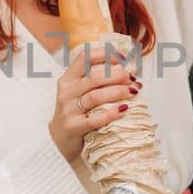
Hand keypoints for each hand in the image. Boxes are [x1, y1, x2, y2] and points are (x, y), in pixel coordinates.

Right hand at [48, 44, 140, 161]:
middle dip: (117, 75)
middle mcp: (66, 92)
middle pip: (94, 77)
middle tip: (132, 78)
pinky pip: (94, 119)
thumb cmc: (76, 111)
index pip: (84, 59)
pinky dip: (111, 114)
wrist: (60, 138)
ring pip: (95, 96)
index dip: (105, 55)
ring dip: (117, 92)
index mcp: (68, 79)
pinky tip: (124, 110)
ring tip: (133, 92)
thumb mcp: (80, 92)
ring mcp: (68, 110)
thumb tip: (130, 72)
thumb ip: (98, 80)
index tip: (122, 57)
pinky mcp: (73, 127)